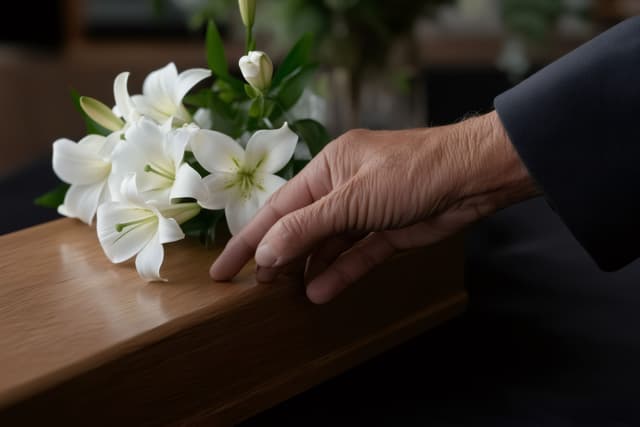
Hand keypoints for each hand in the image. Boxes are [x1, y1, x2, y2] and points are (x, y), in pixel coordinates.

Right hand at [210, 111, 537, 302]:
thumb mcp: (352, 199)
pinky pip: (356, 255)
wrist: (474, 177)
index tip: (223, 268)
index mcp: (327, 169)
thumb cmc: (412, 174)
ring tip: (284, 294)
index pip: (278, 209)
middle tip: (254, 287)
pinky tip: (319, 291)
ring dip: (307, 268)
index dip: (249, 239)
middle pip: (299, 227)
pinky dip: (339, 272)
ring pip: (326, 245)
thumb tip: (265, 252)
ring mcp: (365, 211)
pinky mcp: (387, 232)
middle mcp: (341, 189)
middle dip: (276, 256)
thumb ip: (307, 227)